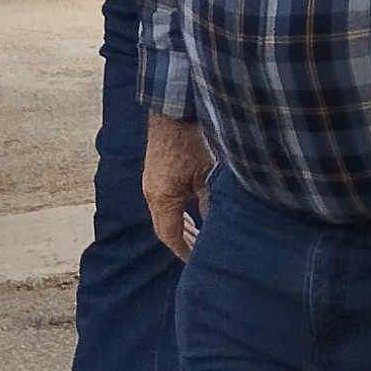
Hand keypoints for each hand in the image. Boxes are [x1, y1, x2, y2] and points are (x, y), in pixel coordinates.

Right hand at [142, 111, 211, 261]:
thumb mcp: (206, 175)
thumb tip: (218, 229)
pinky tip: (191, 213)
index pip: (170, 236)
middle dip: (183, 243)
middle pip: (165, 228)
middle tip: (201, 256)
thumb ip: (210, 204)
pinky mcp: (156, 171)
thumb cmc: (190, 139)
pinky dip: (177, 213)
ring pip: (164, 215)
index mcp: (161, 197)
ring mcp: (152, 181)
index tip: (199, 264)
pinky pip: (164, 201)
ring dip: (180, 228)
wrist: (173, 106)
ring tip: (198, 238)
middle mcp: (152, 192)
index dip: (185, 252)